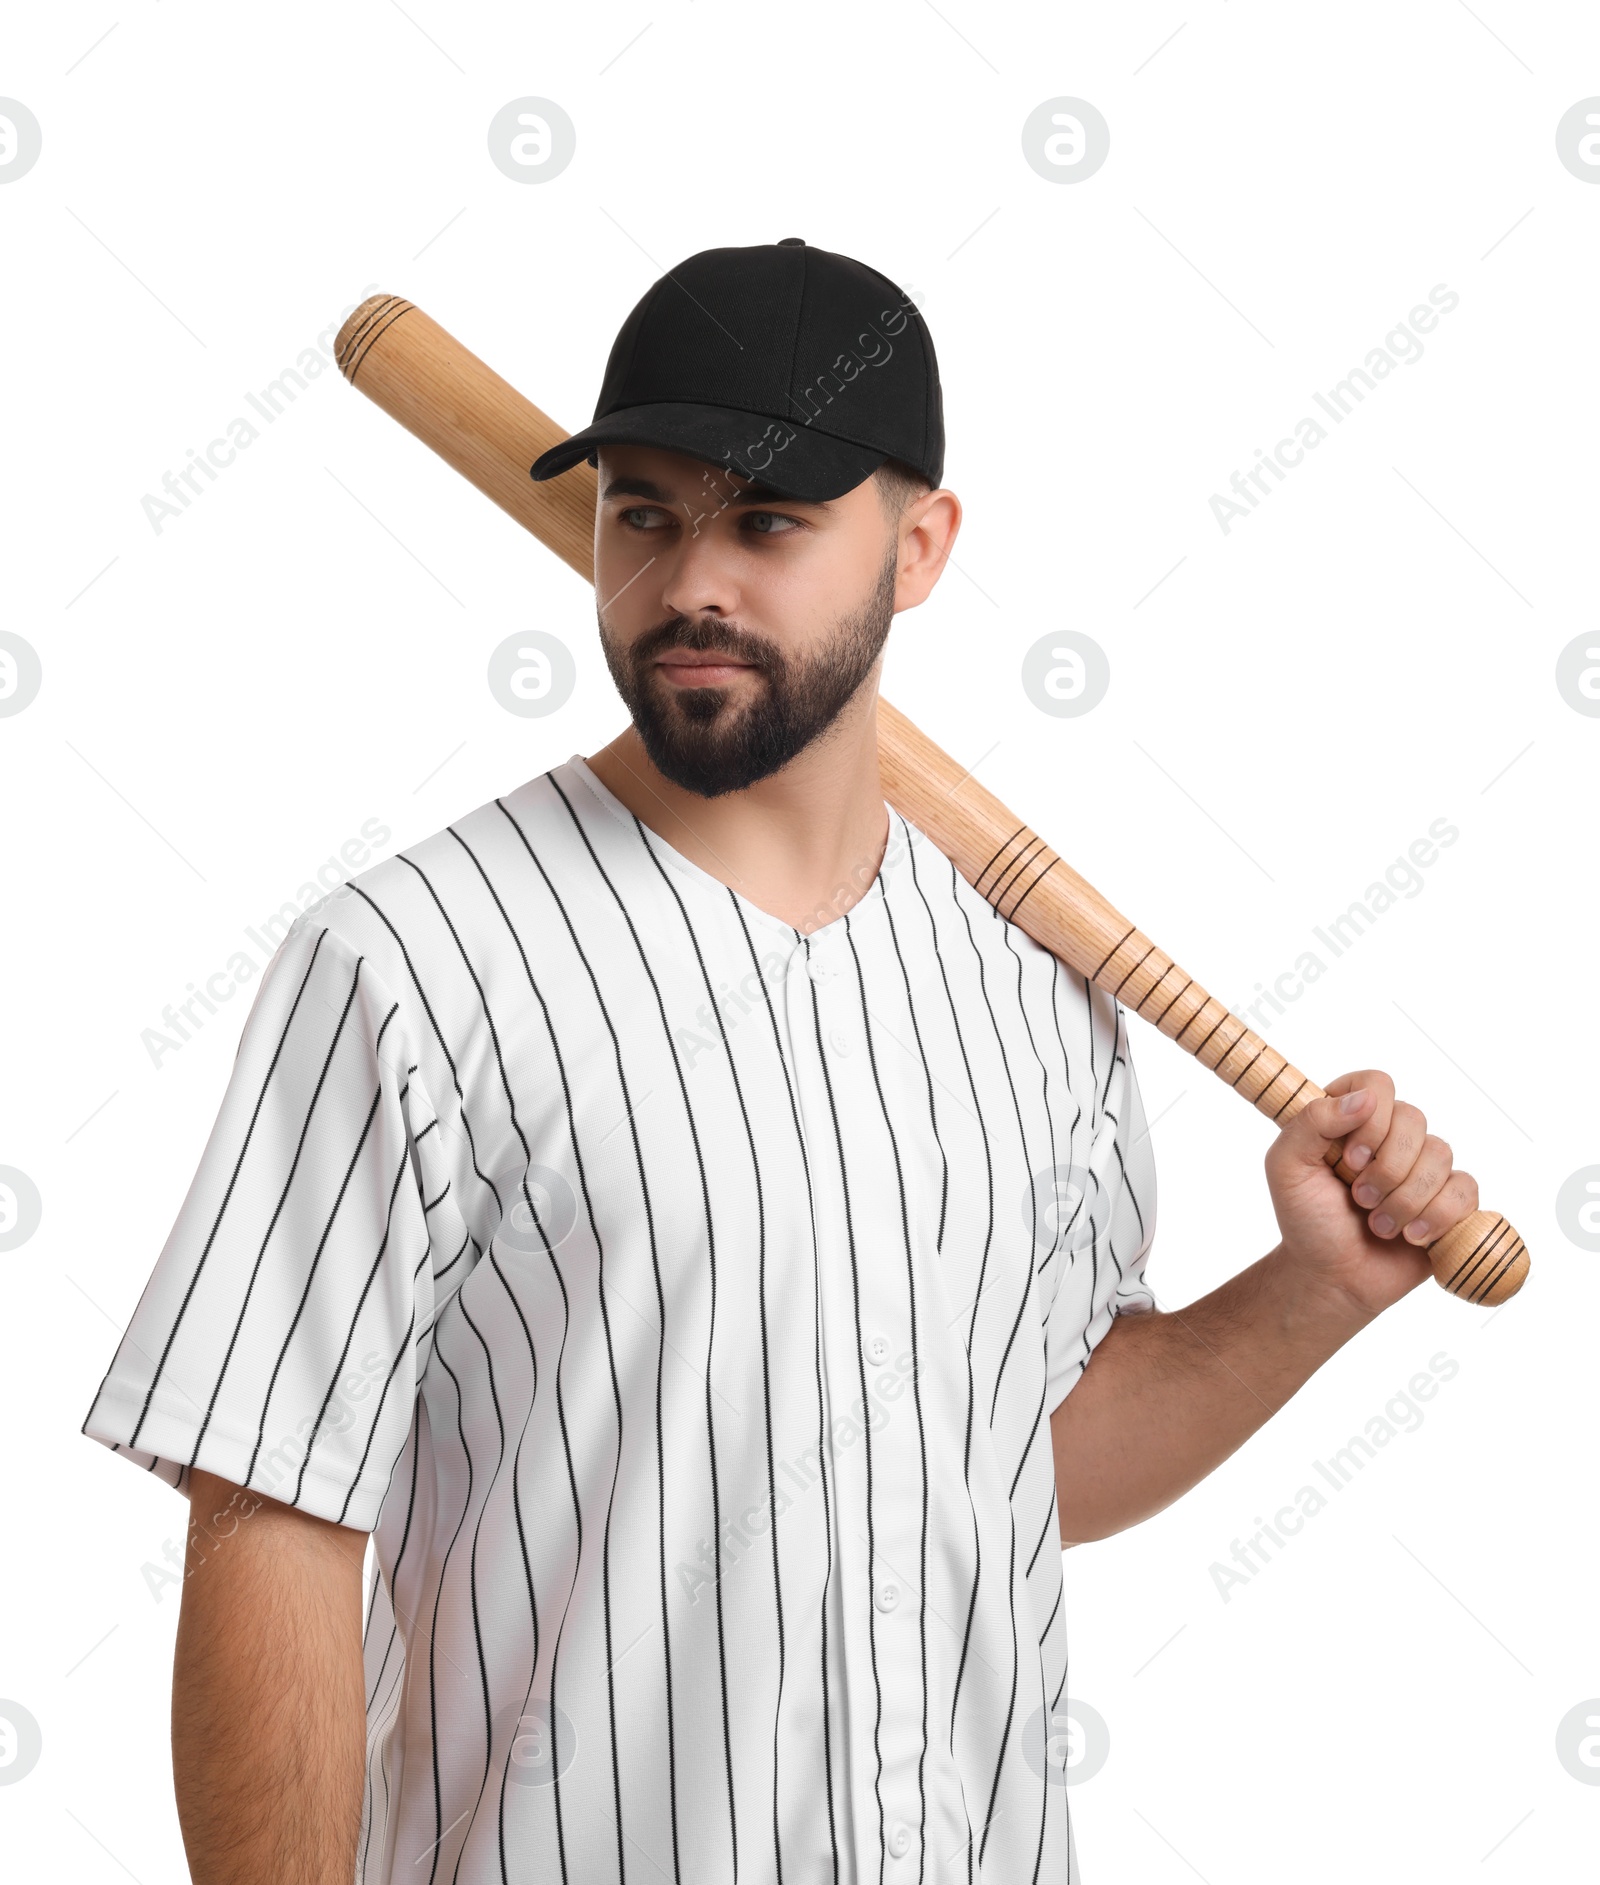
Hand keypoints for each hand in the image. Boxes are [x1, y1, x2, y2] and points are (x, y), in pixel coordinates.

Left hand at [1263, 1069, 1480, 1319]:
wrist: (1333, 1277)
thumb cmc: (1307, 1221)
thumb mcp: (1287, 1167)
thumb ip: (1312, 1122)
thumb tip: (1364, 1098)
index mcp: (1348, 1118)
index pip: (1376, 1084)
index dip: (1371, 1118)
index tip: (1350, 1159)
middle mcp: (1389, 1136)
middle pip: (1414, 1118)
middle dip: (1386, 1168)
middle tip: (1359, 1200)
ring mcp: (1421, 1166)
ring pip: (1441, 1154)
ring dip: (1405, 1199)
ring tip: (1379, 1226)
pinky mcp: (1449, 1200)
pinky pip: (1464, 1189)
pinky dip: (1437, 1216)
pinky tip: (1412, 1236)